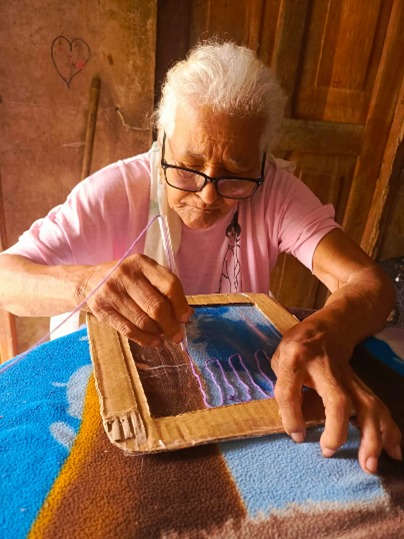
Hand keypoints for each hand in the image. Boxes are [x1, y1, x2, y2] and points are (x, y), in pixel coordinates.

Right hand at [80, 254, 191, 345]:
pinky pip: (128, 330)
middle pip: (156, 306)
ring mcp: (112, 292)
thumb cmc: (126, 279)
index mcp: (142, 263)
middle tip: (177, 335)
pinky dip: (144, 339)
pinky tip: (153, 341)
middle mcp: (126, 275)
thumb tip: (185, 316)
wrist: (89, 281)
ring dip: (157, 333)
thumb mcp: (144, 274)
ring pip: (143, 321)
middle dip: (170, 325)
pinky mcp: (101, 309)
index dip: (180, 304)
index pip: (169, 284)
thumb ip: (164, 290)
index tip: (185, 318)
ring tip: (163, 337)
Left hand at [271, 317, 401, 473]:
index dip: (291, 417)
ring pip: (365, 405)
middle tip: (329, 451)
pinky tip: (395, 451)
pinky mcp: (361, 384)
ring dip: (371, 437)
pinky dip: (389, 431)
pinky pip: (378, 407)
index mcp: (294, 359)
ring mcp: (347, 376)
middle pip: (337, 400)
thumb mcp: (280, 358)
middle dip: (337, 429)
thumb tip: (297, 425)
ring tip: (369, 465)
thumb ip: (284, 387)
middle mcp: (323, 368)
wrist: (331, 325)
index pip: (289, 390)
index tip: (297, 436)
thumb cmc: (299, 346)